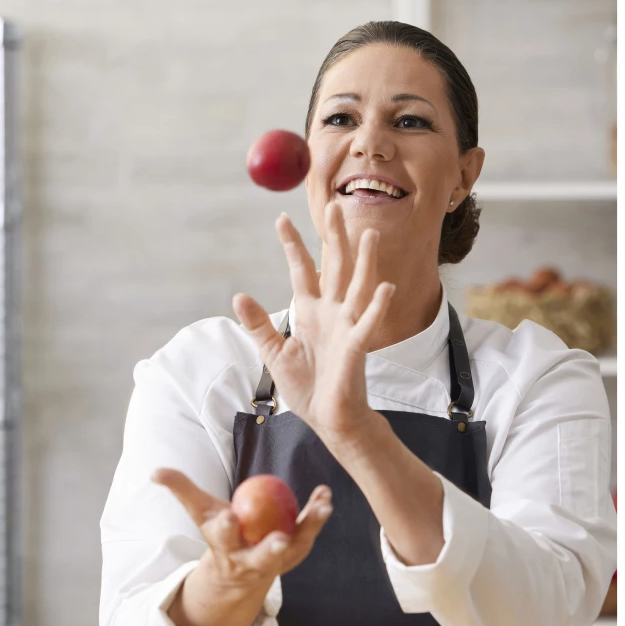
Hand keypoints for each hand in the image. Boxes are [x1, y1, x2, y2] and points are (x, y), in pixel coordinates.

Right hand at [152, 467, 332, 592]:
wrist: (240, 570)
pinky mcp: (296, 552)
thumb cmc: (220, 532)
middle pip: (262, 556)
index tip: (229, 518)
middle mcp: (251, 559)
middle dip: (271, 550)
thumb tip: (154, 472)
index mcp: (225, 546)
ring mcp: (277, 560)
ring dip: (309, 527)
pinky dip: (317, 515)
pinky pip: (309, 533)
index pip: (223, 535)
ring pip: (295, 546)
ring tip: (322, 506)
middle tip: (280, 540)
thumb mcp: (199, 510)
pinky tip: (325, 497)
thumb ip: (180, 488)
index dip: (226, 527)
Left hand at [232, 202, 394, 446]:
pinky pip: (369, 323)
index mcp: (311, 312)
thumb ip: (259, 324)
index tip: (281, 219)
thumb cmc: (306, 387)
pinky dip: (378, 305)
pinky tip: (385, 286)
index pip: (301, 271)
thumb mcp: (274, 353)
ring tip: (370, 234)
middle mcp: (332, 313)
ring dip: (365, 261)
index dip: (292, 246)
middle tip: (334, 206)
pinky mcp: (357, 347)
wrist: (327, 418)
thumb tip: (239, 296)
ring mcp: (347, 327)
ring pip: (359, 286)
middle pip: (335, 267)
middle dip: (334, 238)